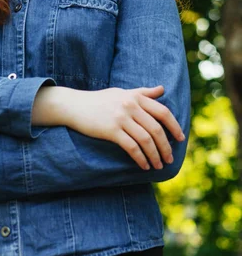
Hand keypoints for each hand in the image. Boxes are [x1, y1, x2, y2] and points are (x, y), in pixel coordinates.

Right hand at [67, 86, 184, 170]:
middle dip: (166, 146)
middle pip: (156, 129)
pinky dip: (141, 159)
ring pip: (146, 140)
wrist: (75, 105)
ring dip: (155, 156)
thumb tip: (162, 89)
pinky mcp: (111, 130)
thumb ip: (143, 92)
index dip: (174, 126)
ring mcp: (121, 118)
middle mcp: (130, 105)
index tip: (181, 139)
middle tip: (170, 159)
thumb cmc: (100, 100)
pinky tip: (144, 166)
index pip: (162, 112)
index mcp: (135, 97)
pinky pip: (132, 147)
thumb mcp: (122, 92)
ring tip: (159, 166)